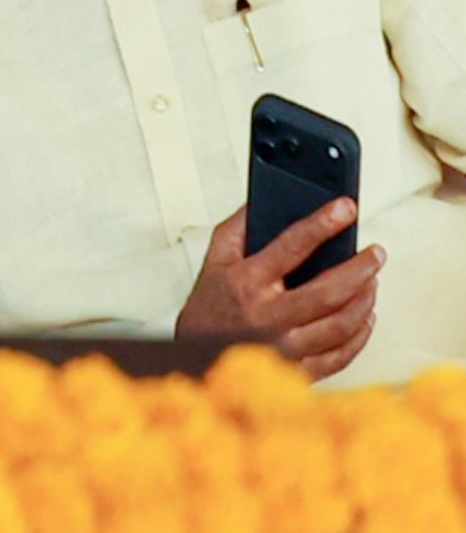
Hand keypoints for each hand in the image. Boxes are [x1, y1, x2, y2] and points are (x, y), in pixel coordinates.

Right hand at [176, 200, 383, 379]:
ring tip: (372, 281)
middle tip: (375, 253)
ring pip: (342, 323)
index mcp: (247, 282)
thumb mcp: (215, 258)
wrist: (198, 354)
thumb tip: (265, 203)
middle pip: (330, 291)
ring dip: (366, 299)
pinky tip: (364, 317)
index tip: (345, 208)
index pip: (291, 246)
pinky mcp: (298, 369)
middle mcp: (268, 315)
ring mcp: (285, 345)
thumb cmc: (210, 305)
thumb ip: (238, 227)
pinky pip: (341, 355)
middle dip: (361, 268)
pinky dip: (360, 335)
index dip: (322, 223)